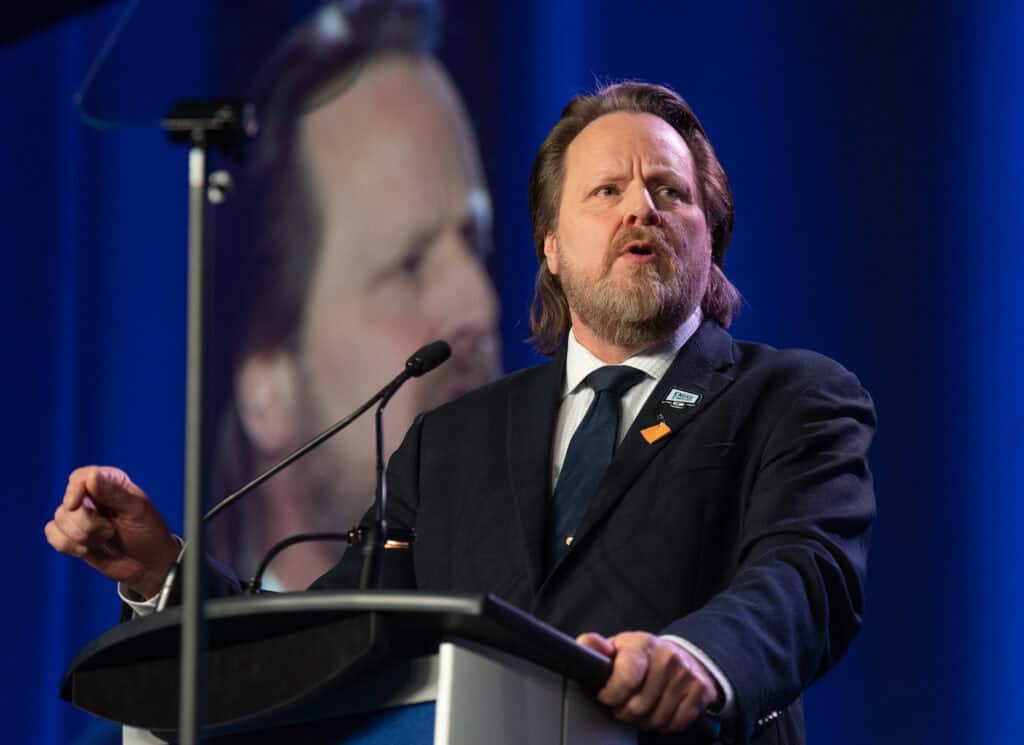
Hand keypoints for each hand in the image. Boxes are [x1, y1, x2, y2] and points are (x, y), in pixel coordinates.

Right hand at [44, 465, 179, 598]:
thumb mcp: (137, 511)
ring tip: (105, 539)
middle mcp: (92, 495)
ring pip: (59, 520)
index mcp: (111, 482)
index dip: (74, 491)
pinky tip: (86, 550)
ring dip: (83, 536)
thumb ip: (114, 493)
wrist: (147, 564)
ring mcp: (80, 515)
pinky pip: (52, 534)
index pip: (80, 477)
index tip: (75, 505)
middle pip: (68, 504)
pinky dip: (67, 544)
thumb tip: (91, 476)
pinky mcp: (71, 534)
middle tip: (111, 531)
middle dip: (88, 524)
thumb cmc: (148, 532)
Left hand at [577, 630, 721, 732]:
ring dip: (644, 721)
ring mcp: (685, 675)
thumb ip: (597, 647)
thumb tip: (584, 644)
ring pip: (656, 719)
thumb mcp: (619, 647)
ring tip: (640, 708)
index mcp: (642, 645)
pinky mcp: (699, 692)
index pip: (626, 679)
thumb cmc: (645, 656)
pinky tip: (659, 711)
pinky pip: (676, 724)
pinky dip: (665, 725)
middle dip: (624, 713)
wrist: (686, 656)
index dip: (611, 696)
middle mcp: (666, 658)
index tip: (606, 697)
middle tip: (622, 706)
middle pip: (638, 706)